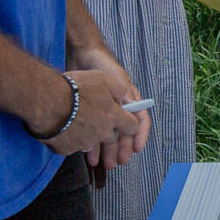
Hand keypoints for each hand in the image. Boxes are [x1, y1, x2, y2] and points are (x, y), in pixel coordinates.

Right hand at [31, 70, 143, 158]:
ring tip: (75, 120)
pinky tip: (63, 127)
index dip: (129, 123)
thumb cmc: (73, 88)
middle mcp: (102, 132)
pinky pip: (73, 146)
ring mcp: (85, 143)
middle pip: (111, 136)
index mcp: (113, 116)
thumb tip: (124, 95)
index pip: (132, 127)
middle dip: (106, 129)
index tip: (125, 121)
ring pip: (91, 141)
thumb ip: (118, 88)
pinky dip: (70, 139)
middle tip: (93, 117)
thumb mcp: (101, 78)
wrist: (45, 101)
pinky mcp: (68, 150)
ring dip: (87, 134)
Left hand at [70, 48, 151, 171]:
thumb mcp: (117, 80)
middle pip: (123, 132)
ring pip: (108, 135)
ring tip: (104, 164)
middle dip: (122, 148)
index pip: (139, 121)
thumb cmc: (102, 64)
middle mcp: (119, 107)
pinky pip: (93, 132)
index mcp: (130, 100)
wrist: (80, 54)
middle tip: (118, 163)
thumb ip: (126, 97)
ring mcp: (104, 110)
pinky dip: (92, 144)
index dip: (140, 136)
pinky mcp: (89, 113)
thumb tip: (134, 117)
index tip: (137, 149)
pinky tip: (89, 155)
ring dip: (107, 150)